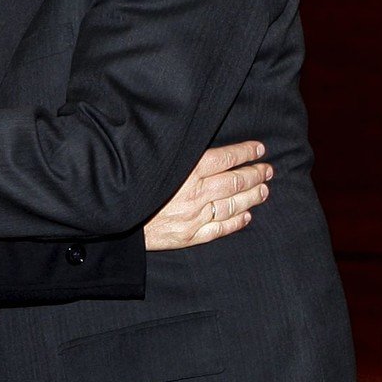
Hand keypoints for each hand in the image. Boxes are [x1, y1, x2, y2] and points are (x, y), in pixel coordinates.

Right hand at [144, 140, 271, 250]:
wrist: (113, 216)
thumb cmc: (133, 183)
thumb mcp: (156, 159)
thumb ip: (181, 154)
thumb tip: (203, 145)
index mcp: (188, 170)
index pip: (226, 158)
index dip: (245, 152)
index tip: (259, 149)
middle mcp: (195, 193)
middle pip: (235, 181)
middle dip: (255, 174)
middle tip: (268, 170)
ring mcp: (194, 216)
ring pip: (233, 205)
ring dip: (252, 196)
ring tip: (264, 190)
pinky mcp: (188, 236)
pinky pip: (219, 229)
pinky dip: (236, 222)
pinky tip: (246, 217)